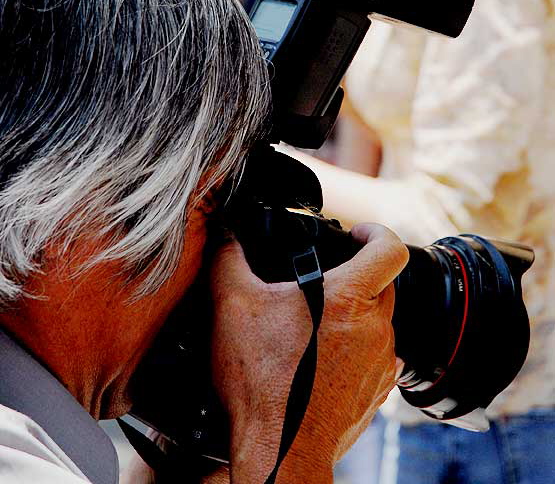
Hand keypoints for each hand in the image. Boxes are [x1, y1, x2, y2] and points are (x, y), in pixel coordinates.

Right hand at [209, 223, 407, 483]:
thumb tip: (226, 236)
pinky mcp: (378, 391)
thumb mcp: (232, 306)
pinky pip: (377, 357)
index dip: (376, 232)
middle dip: (357, 275)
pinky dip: (357, 350)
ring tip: (316, 325)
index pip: (390, 248)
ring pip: (378, 322)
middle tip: (322, 282)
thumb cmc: (259, 381)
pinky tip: (325, 358)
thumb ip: (228, 258)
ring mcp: (381, 362)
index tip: (357, 235)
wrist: (279, 450)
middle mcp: (375, 328)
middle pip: (383, 284)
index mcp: (349, 298)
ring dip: (354, 316)